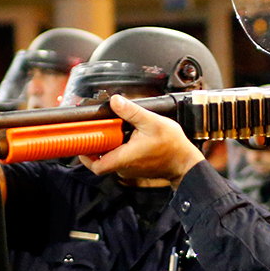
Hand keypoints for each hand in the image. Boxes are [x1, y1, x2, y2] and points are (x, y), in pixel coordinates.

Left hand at [81, 95, 203, 184]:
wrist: (185, 162)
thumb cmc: (172, 146)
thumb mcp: (152, 122)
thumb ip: (132, 112)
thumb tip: (115, 101)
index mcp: (124, 158)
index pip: (95, 165)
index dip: (85, 154)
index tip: (84, 139)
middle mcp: (124, 168)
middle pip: (100, 159)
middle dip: (98, 142)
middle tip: (100, 127)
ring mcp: (129, 170)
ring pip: (110, 157)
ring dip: (109, 144)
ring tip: (116, 128)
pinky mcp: (134, 168)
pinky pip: (120, 158)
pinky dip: (119, 147)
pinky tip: (127, 135)